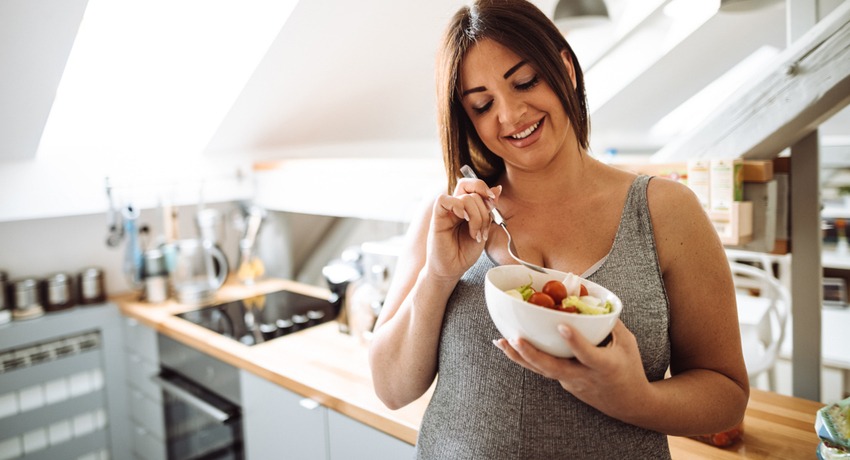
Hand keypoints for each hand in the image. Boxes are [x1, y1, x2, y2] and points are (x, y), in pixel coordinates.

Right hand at [426, 178, 500, 279]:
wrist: (452, 269)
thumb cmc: (465, 252)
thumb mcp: (483, 229)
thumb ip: (488, 210)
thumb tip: (498, 189)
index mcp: (466, 207)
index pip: (474, 186)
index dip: (485, 189)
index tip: (493, 203)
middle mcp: (456, 206)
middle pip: (470, 188)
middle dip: (484, 205)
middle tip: (486, 223)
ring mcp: (446, 211)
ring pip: (465, 197)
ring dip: (477, 217)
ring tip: (475, 234)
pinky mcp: (437, 218)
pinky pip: (443, 200)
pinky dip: (458, 206)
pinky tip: (464, 220)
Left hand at [493, 321, 650, 417]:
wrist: (628, 404)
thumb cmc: (629, 368)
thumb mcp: (627, 343)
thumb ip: (610, 322)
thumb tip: (590, 299)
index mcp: (605, 366)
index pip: (588, 354)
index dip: (575, 341)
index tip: (562, 326)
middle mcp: (584, 376)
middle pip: (554, 368)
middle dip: (533, 354)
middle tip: (515, 338)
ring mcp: (571, 383)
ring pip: (543, 371)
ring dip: (520, 357)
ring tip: (500, 342)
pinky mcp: (563, 383)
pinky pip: (543, 370)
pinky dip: (526, 359)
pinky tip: (509, 347)